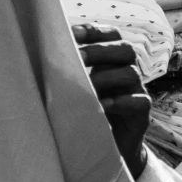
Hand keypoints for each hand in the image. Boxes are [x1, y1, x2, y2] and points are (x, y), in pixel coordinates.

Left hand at [74, 24, 149, 176]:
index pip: (112, 36)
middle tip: (78, 56)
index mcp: (112, 62)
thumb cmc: (88, 114)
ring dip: (107, 76)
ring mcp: (137, 93)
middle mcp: (127, 73)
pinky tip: (104, 105)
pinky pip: (140, 102)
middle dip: (100, 50)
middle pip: (125, 49)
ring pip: (131, 73)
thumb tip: (40, 51)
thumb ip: (69, 71)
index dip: (95, 31)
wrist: (107, 150)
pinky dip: (122, 101)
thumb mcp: (79, 90)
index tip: (72, 32)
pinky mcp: (141, 116)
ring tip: (88, 84)